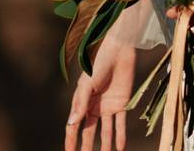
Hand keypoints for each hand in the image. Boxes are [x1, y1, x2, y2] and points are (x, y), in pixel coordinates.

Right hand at [66, 34, 135, 150]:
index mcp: (82, 102)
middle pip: (89, 132)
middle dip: (87, 147)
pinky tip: (119, 148)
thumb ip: (81, 104)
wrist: (119, 52)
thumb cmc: (99, 64)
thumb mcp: (87, 84)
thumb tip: (72, 123)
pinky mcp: (122, 104)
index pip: (75, 126)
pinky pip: (120, 124)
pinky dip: (120, 136)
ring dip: (106, 145)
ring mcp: (108, 107)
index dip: (71, 141)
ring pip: (106, 131)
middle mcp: (94, 107)